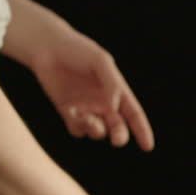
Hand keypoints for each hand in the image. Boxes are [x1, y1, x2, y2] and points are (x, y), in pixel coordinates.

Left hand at [30, 32, 153, 150]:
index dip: (142, 131)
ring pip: (98, 132)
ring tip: (89, 119)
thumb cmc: (78, 50)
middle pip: (118, 128)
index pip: (134, 114)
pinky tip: (71, 111)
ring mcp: (86, 109)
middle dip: (119, 136)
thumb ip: (111, 83)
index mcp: (117, 91)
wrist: (47, 47)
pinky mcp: (69, 113)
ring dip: (96, 129)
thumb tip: (114, 108)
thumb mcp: (100, 61)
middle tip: (117, 139)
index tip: (148, 146)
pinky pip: (77, 129)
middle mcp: (104, 103)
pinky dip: (78, 125)